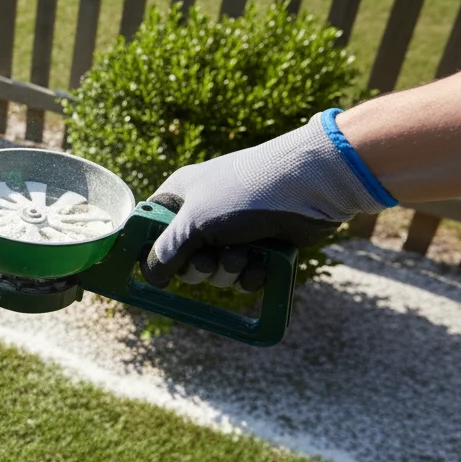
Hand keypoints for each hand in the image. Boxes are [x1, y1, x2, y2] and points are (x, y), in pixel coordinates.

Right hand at [140, 110, 395, 290]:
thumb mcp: (195, 221)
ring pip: (216, 270)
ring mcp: (234, 229)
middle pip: (184, 258)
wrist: (311, 185)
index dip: (151, 251)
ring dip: (228, 271)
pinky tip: (261, 264)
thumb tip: (149, 276)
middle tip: (209, 263)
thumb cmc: (245, 193)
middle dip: (199, 268)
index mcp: (182, 195)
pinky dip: (251, 274)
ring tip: (244, 256)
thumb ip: (167, 251)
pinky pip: (244, 274)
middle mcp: (205, 212)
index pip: (151, 227)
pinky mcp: (261, 245)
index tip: (155, 270)